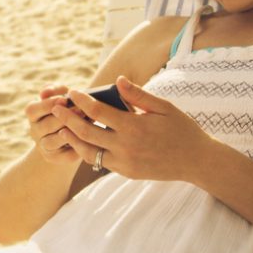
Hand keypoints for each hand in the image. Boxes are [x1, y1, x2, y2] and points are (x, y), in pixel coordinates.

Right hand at [24, 85, 86, 163]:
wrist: (74, 131)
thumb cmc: (69, 107)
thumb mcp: (63, 96)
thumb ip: (55, 90)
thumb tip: (45, 92)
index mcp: (33, 114)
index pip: (32, 110)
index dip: (47, 105)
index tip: (64, 99)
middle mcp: (35, 131)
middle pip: (45, 126)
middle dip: (63, 118)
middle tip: (81, 110)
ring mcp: (43, 146)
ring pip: (52, 142)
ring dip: (68, 132)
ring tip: (84, 124)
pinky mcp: (55, 158)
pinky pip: (65, 155)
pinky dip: (76, 147)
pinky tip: (88, 139)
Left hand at [51, 76, 211, 180]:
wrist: (196, 161)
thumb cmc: (182, 129)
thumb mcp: (163, 108)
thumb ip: (138, 95)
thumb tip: (117, 79)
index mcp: (134, 126)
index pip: (98, 111)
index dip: (82, 100)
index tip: (72, 92)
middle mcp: (125, 146)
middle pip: (86, 132)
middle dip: (68, 119)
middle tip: (56, 108)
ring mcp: (124, 162)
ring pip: (89, 152)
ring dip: (74, 139)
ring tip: (63, 128)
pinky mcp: (126, 172)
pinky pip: (101, 162)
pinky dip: (89, 152)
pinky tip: (83, 142)